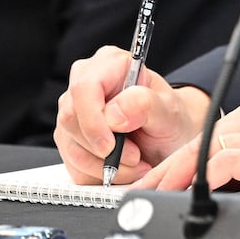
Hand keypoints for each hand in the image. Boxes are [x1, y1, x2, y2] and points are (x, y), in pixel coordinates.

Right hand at [54, 45, 209, 183]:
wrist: (169, 139)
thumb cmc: (169, 118)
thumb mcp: (169, 110)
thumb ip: (145, 104)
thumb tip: (115, 113)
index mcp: (110, 63)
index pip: (84, 88)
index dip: (93, 120)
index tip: (110, 146)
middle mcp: (86, 84)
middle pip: (71, 120)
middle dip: (103, 150)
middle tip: (135, 157)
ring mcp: (74, 112)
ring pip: (70, 146)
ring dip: (104, 166)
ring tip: (134, 163)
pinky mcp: (70, 138)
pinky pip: (72, 164)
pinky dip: (98, 175)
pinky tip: (122, 169)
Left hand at [133, 94, 239, 197]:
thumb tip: (237, 190)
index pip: (212, 138)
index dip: (181, 162)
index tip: (162, 181)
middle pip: (197, 143)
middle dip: (164, 171)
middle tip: (139, 193)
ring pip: (198, 153)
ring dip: (168, 179)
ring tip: (147, 200)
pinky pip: (214, 166)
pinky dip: (192, 183)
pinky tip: (180, 199)